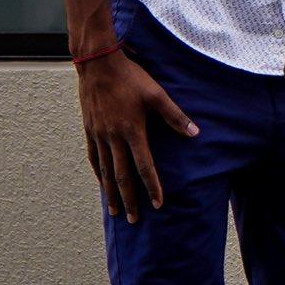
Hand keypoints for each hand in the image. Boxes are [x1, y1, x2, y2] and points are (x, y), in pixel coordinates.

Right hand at [77, 49, 196, 221]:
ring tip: (116, 211)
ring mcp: (98, 135)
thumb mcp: (157, 93)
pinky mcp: (90, 130)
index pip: (144, 166)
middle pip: (121, 175)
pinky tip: (102, 183)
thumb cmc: (131, 77)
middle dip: (130, 199)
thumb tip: (195, 133)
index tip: (158, 204)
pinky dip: (98, 173)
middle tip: (134, 219)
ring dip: (111, 192)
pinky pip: (93, 157)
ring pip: (105, 170)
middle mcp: (113, 137)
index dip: (152, 186)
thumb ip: (175, 115)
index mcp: (131, 130)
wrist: (98, 65)